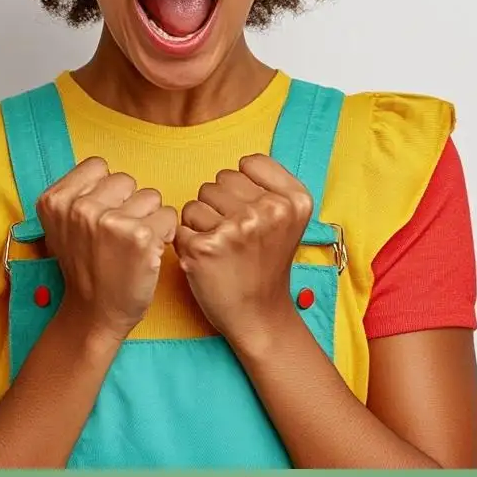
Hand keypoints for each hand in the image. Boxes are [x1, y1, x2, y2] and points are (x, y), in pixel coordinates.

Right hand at [36, 158, 177, 341]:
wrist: (94, 313)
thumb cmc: (86, 268)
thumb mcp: (63, 227)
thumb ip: (78, 196)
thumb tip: (107, 175)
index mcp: (56, 200)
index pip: (98, 166)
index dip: (108, 190)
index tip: (104, 215)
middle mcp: (79, 208)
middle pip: (126, 180)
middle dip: (130, 204)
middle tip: (120, 234)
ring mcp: (110, 221)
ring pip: (151, 196)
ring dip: (150, 218)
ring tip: (134, 244)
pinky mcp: (140, 236)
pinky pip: (168, 217)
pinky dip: (165, 234)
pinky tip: (149, 252)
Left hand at [173, 154, 313, 347]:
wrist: (259, 314)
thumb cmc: (266, 264)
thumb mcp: (289, 220)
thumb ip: (273, 186)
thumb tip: (243, 163)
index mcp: (294, 201)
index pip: (248, 164)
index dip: (244, 188)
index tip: (254, 215)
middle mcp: (269, 211)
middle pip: (219, 181)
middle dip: (220, 205)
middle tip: (236, 238)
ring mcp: (237, 228)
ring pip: (197, 201)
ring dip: (201, 223)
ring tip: (221, 248)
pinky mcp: (205, 247)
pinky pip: (181, 225)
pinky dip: (187, 242)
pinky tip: (207, 259)